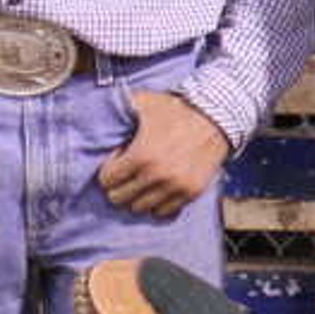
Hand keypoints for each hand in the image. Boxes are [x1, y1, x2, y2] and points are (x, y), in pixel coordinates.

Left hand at [95, 91, 233, 218]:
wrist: (217, 117)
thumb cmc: (176, 109)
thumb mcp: (144, 102)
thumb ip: (118, 109)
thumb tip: (97, 115)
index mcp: (140, 156)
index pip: (107, 180)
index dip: (109, 170)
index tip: (117, 161)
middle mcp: (157, 175)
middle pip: (119, 198)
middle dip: (119, 185)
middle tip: (126, 174)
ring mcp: (175, 187)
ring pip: (140, 208)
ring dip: (137, 196)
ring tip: (143, 181)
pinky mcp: (191, 192)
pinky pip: (164, 212)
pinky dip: (158, 203)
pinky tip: (158, 188)